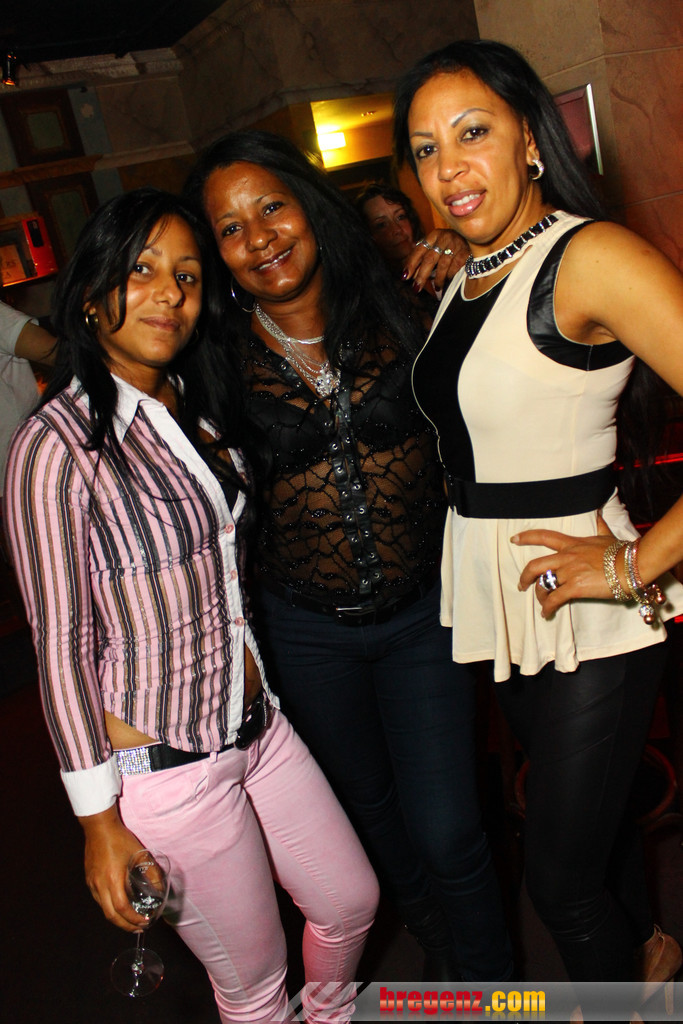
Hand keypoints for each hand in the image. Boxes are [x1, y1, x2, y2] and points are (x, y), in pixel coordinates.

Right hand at [79, 804, 149, 931]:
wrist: (99, 828)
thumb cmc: (120, 839)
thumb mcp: (140, 853)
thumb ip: (151, 871)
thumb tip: (160, 886)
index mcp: (112, 880)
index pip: (122, 909)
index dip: (133, 919)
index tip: (144, 921)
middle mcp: (100, 885)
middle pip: (111, 916)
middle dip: (125, 926)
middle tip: (139, 928)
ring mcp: (92, 884)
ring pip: (104, 909)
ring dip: (117, 918)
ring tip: (130, 920)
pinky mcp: (89, 880)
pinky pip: (99, 900)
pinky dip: (110, 907)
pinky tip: (118, 905)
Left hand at [402, 229, 468, 293]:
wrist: (474, 238)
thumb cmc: (451, 246)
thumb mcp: (437, 247)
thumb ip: (425, 258)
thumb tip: (411, 275)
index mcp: (434, 235)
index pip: (419, 250)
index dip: (411, 264)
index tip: (405, 276)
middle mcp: (444, 237)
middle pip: (429, 259)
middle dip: (421, 276)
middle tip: (416, 288)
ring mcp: (456, 243)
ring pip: (442, 266)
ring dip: (438, 280)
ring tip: (437, 288)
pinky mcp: (466, 251)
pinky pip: (454, 268)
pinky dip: (450, 276)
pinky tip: (448, 281)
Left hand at [512, 513, 618, 616]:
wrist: (632, 565)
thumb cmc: (622, 552)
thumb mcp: (607, 536)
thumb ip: (599, 527)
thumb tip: (599, 515)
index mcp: (573, 545)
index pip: (545, 537)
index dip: (527, 537)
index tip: (514, 540)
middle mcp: (567, 557)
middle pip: (535, 565)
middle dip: (524, 577)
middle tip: (521, 585)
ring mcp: (570, 572)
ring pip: (543, 585)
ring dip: (540, 596)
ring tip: (543, 603)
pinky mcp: (575, 587)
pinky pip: (554, 599)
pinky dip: (547, 608)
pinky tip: (547, 614)